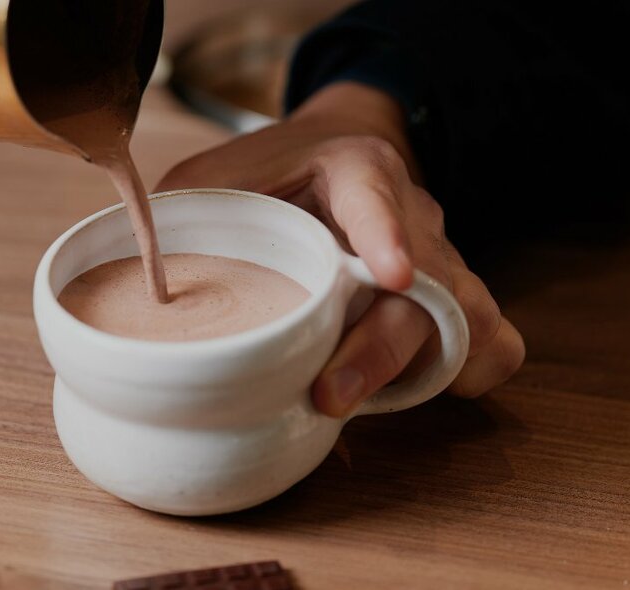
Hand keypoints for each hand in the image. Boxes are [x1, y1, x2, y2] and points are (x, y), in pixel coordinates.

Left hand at [156, 82, 524, 416]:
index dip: (387, 235)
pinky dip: (454, 374)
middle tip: (328, 397)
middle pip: (427, 287)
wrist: (337, 155)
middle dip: (381, 349)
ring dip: (417, 369)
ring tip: (347, 396)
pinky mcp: (450, 300)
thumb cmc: (271, 171)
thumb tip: (141, 286)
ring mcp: (440, 260)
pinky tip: (393, 388)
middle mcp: (412, 215)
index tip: (389, 276)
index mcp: (355, 169)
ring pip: (472, 321)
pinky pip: (488, 346)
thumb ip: (180, 216)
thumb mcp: (216, 176)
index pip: (377, 196)